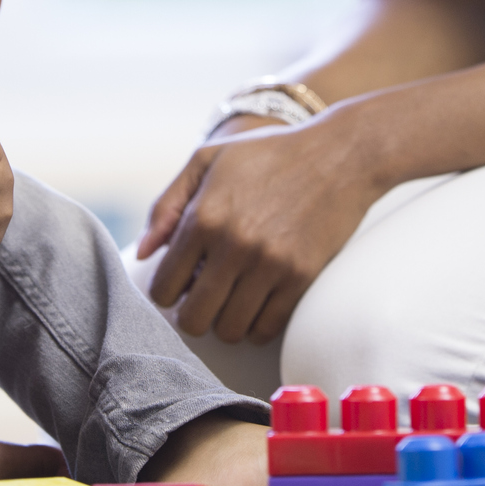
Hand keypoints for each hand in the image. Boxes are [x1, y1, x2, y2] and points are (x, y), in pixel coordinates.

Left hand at [134, 117, 380, 343]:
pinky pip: (267, 329)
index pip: (163, 288)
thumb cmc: (269, 154)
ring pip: (229, 331)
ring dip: (225, 321)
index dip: (167, 291)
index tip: (181, 283)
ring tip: (232, 298)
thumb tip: (143, 252)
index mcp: (203, 216)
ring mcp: (270, 265)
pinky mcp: (301, 278)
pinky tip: (259, 301)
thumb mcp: (209, 160)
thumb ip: (167, 204)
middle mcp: (233, 244)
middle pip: (193, 319)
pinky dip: (257, 324)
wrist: (340, 154)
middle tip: (204, 297)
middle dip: (192, 314)